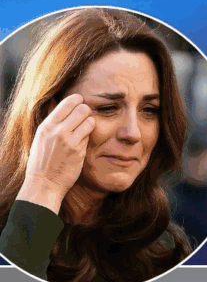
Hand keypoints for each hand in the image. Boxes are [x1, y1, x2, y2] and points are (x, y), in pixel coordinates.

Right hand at [17, 95, 95, 211]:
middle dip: (86, 110)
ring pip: (90, 122)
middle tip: (85, 115)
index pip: (68, 102)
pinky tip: (82, 142)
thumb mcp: (41, 136)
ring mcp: (70, 142)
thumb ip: (52, 121)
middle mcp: (58, 131)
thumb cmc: (43, 159)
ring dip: (90, 123)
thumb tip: (60, 102)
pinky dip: (88, 137)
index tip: (80, 101)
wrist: (45, 182)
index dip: (77, 100)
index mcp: (47, 125)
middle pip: (82, 109)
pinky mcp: (80, 152)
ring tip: (84, 129)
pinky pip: (89, 137)